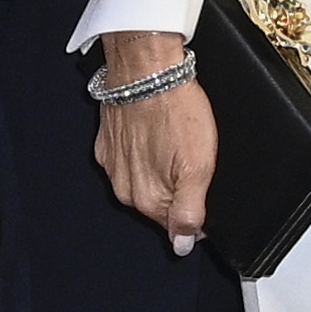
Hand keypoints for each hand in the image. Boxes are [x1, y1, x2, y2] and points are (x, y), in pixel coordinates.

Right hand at [92, 35, 213, 249]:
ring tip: (172, 138)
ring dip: (159, 167)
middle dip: (178, 186)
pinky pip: (129, 158)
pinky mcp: (107, 142)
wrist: (146, 67)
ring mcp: (113, 164)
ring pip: (144, 180)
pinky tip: (155, 130)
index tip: (202, 181)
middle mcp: (125, 188)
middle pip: (160, 204)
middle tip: (190, 155)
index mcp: (148, 198)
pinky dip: (143, 149)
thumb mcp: (198, 166)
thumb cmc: (175, 108)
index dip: (197, 207)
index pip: (177, 224)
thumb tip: (182, 244)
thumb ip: (190, 211)